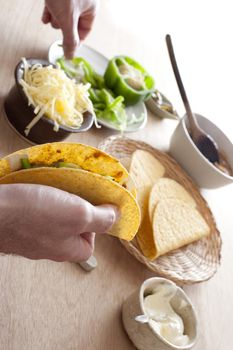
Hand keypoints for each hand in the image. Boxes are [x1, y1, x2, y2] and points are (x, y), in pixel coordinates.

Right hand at [0, 184, 117, 261]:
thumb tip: (117, 216)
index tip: (89, 206)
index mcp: (67, 250)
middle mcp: (49, 249)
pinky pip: (35, 217)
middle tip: (69, 194)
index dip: (94, 223)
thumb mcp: (79, 214)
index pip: (90, 242)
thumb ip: (101, 218)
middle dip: (74, 210)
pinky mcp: (17, 229)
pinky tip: (34, 194)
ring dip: (56, 205)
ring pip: (52, 223)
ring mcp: (31, 240)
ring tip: (52, 191)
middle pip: (71, 231)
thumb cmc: (35, 213)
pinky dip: (38, 204)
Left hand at [42, 0, 98, 57]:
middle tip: (59, 24)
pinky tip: (46, 16)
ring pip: (63, 16)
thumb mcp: (68, 20)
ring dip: (55, 18)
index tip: (67, 46)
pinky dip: (49, 13)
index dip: (77, 40)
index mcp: (90, 8)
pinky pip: (54, 8)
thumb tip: (70, 56)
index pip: (86, 30)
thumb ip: (70, 40)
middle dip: (63, 27)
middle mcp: (82, 3)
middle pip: (73, 25)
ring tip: (53, 12)